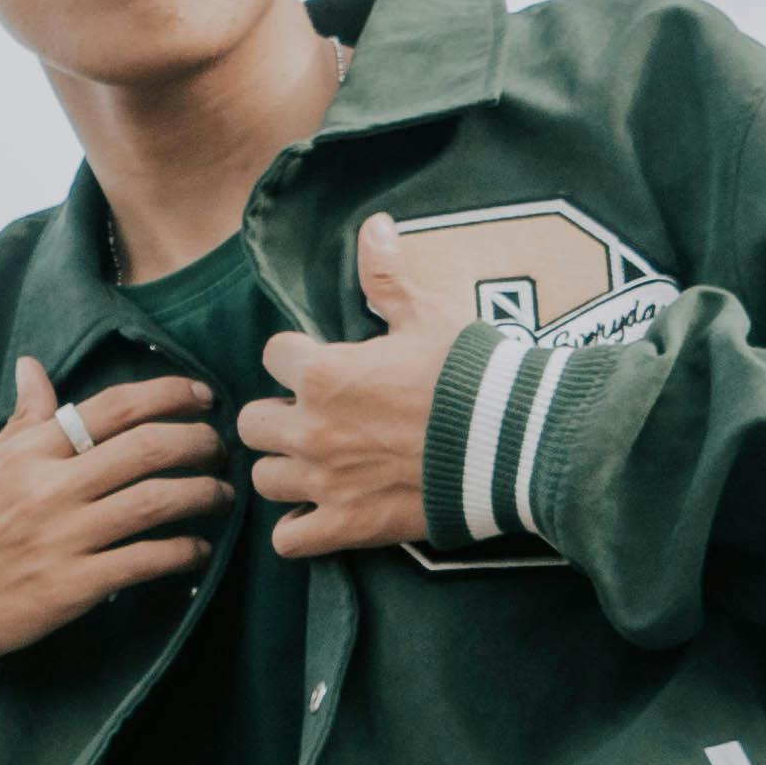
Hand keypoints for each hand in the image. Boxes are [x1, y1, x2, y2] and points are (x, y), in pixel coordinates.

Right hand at [0, 358, 232, 664]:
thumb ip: (22, 421)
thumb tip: (33, 366)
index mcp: (28, 451)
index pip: (112, 407)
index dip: (168, 394)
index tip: (201, 395)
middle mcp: (47, 487)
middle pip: (145, 447)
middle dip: (197, 441)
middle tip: (220, 445)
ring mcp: (61, 538)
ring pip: (154, 500)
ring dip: (202, 493)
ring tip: (223, 492)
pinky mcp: (70, 588)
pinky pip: (143, 562)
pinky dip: (182, 552)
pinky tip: (198, 550)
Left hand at [243, 220, 442, 557]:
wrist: (512, 441)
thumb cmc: (470, 374)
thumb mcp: (428, 314)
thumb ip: (387, 276)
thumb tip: (374, 225)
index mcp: (322, 373)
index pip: (273, 355)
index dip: (298, 357)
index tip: (323, 363)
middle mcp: (310, 429)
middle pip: (253, 422)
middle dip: (279, 416)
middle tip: (316, 417)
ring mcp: (325, 483)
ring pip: (265, 479)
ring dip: (286, 469)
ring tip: (317, 463)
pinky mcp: (348, 526)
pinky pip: (290, 539)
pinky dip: (299, 529)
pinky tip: (319, 513)